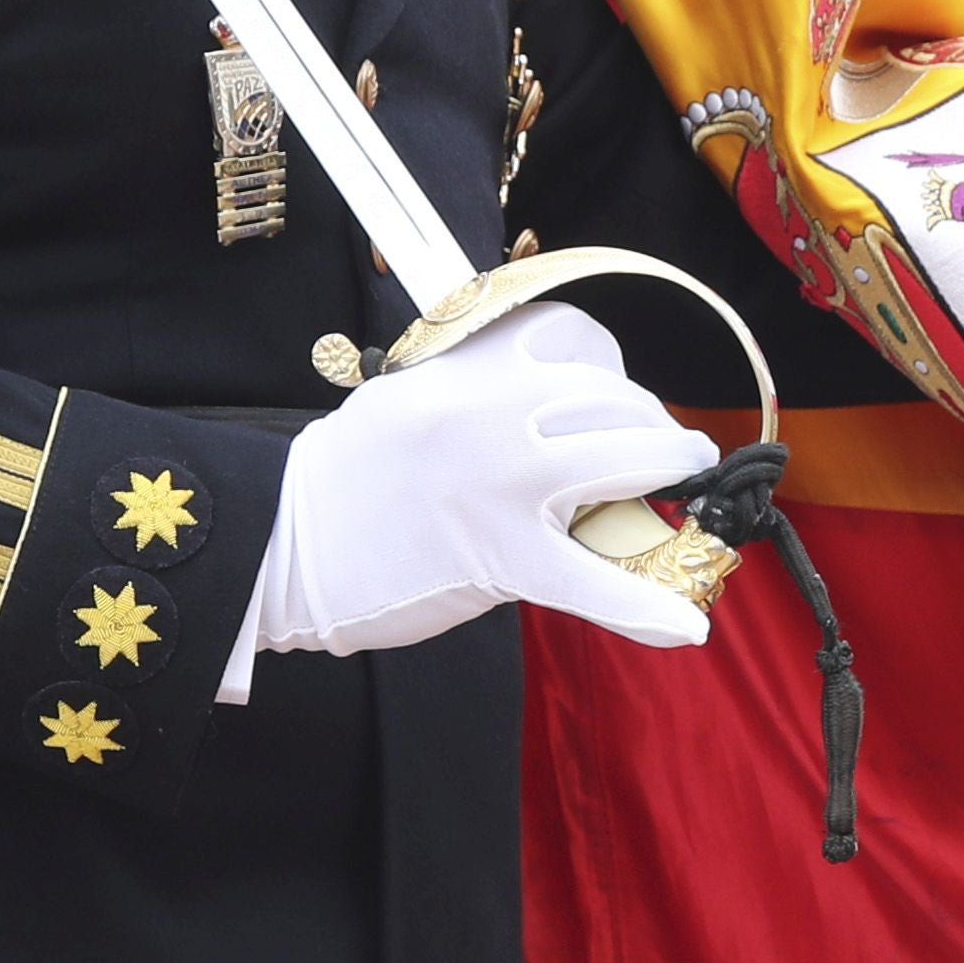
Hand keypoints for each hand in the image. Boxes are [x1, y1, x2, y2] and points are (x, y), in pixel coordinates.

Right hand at [231, 304, 718, 690]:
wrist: (278, 543)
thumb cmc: (343, 479)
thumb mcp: (407, 398)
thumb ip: (479, 390)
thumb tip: (555, 403)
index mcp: (464, 368)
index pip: (569, 337)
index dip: (608, 366)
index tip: (612, 394)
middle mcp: (490, 411)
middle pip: (610, 396)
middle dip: (647, 419)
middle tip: (661, 446)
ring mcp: (500, 482)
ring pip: (622, 458)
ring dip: (669, 465)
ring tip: (685, 476)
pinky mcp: (499, 556)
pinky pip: (591, 583)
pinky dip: (644, 608)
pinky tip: (685, 626)